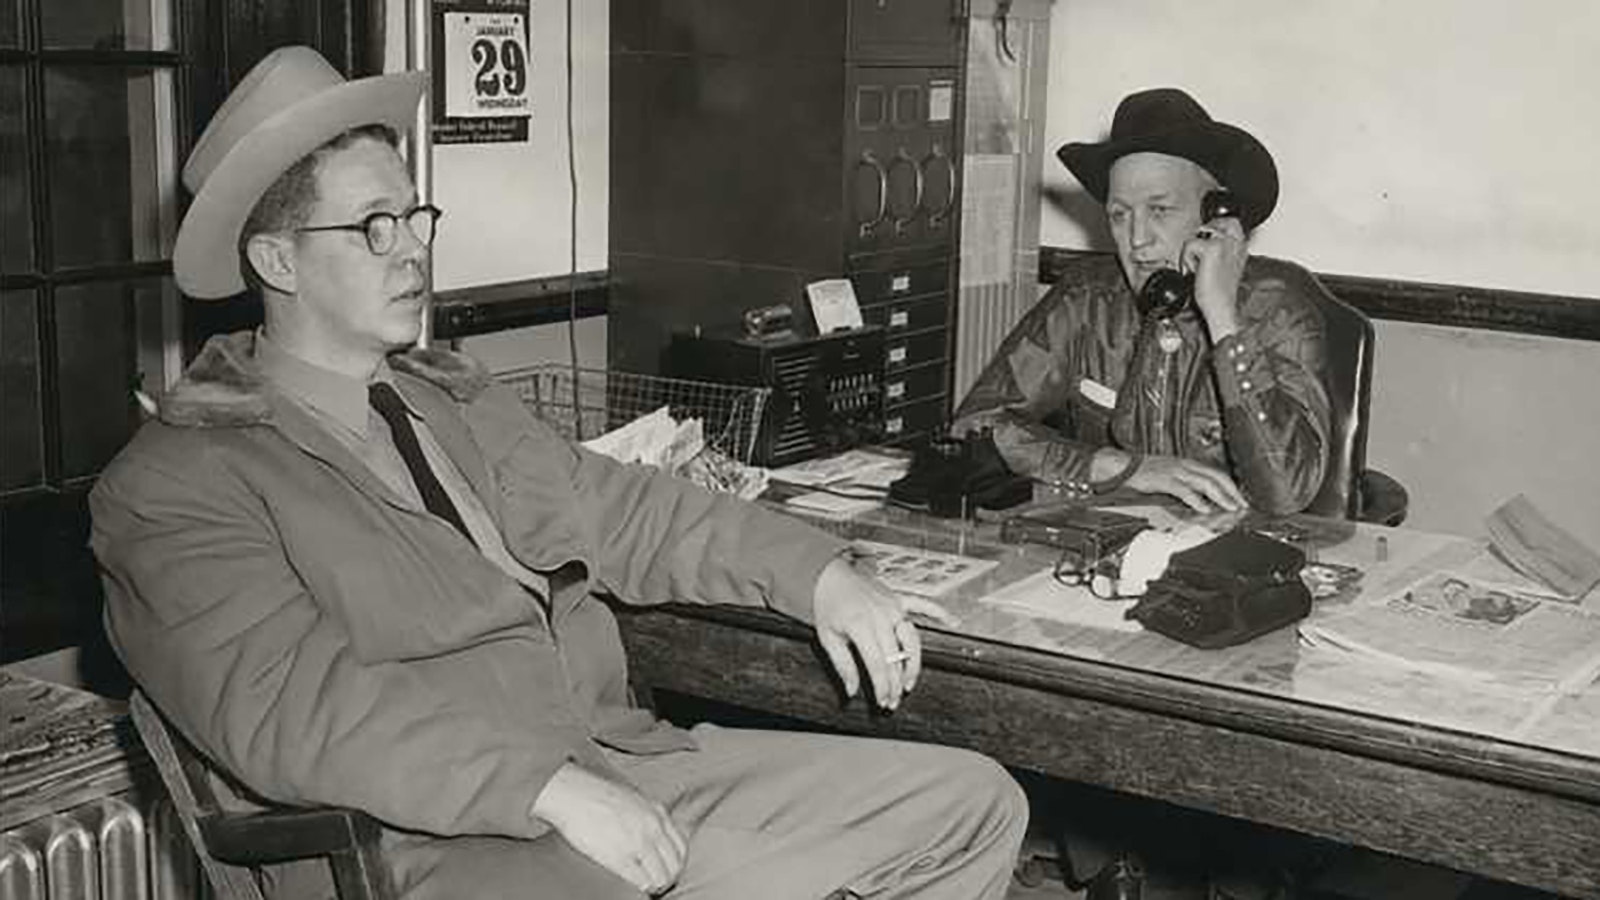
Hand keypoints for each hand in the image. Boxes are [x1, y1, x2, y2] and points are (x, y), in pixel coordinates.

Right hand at [530, 762, 686, 894]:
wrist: (572, 792)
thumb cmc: (595, 794)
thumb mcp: (632, 797)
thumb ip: (645, 814)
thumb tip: (651, 833)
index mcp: (657, 812)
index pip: (681, 847)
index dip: (674, 864)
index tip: (665, 870)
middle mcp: (653, 827)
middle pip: (674, 865)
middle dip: (667, 878)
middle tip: (656, 883)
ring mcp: (638, 842)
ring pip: (661, 877)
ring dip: (654, 886)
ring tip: (645, 887)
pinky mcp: (620, 856)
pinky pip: (641, 882)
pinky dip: (640, 888)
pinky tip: (632, 887)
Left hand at [811, 557, 957, 709]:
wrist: (827, 574)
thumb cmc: (826, 605)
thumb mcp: (827, 637)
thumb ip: (843, 665)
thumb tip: (852, 691)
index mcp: (860, 625)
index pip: (877, 664)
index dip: (882, 686)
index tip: (882, 702)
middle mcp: (880, 615)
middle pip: (895, 658)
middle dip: (895, 684)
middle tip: (892, 701)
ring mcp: (892, 606)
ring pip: (912, 640)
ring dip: (913, 664)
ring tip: (909, 683)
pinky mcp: (898, 598)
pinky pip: (923, 605)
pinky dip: (939, 612)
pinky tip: (953, 621)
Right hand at [1124, 453, 1246, 512]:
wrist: (1121, 466)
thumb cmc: (1143, 472)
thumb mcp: (1168, 475)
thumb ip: (1184, 484)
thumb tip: (1200, 498)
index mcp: (1187, 463)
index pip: (1216, 473)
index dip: (1230, 486)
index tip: (1240, 498)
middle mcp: (1184, 465)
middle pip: (1216, 477)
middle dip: (1231, 492)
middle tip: (1242, 505)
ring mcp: (1175, 472)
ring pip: (1205, 483)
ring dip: (1221, 496)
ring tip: (1230, 507)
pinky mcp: (1164, 480)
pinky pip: (1185, 491)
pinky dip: (1197, 500)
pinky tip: (1205, 509)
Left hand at [1181, 215, 1246, 340]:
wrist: (1221, 307)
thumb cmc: (1219, 292)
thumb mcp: (1226, 266)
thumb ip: (1222, 250)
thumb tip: (1206, 238)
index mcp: (1242, 245)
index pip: (1230, 221)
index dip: (1214, 229)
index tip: (1207, 249)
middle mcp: (1236, 241)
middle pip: (1212, 223)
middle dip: (1202, 239)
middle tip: (1200, 259)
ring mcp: (1225, 243)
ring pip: (1198, 235)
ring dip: (1192, 253)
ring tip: (1199, 269)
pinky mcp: (1212, 248)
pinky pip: (1189, 245)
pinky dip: (1187, 260)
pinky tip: (1195, 272)